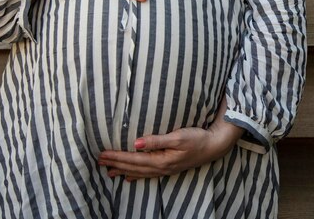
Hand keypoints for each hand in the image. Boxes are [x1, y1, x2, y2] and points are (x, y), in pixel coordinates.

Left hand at [98, 96, 245, 180]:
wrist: (214, 145)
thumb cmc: (197, 138)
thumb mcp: (177, 136)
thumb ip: (156, 140)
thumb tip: (136, 143)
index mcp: (162, 160)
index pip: (134, 159)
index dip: (117, 157)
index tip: (103, 154)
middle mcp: (162, 168)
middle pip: (134, 167)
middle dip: (116, 164)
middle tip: (99, 161)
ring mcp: (166, 170)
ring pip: (139, 172)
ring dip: (123, 170)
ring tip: (108, 171)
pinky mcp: (169, 167)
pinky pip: (148, 174)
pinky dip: (136, 175)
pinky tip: (129, 177)